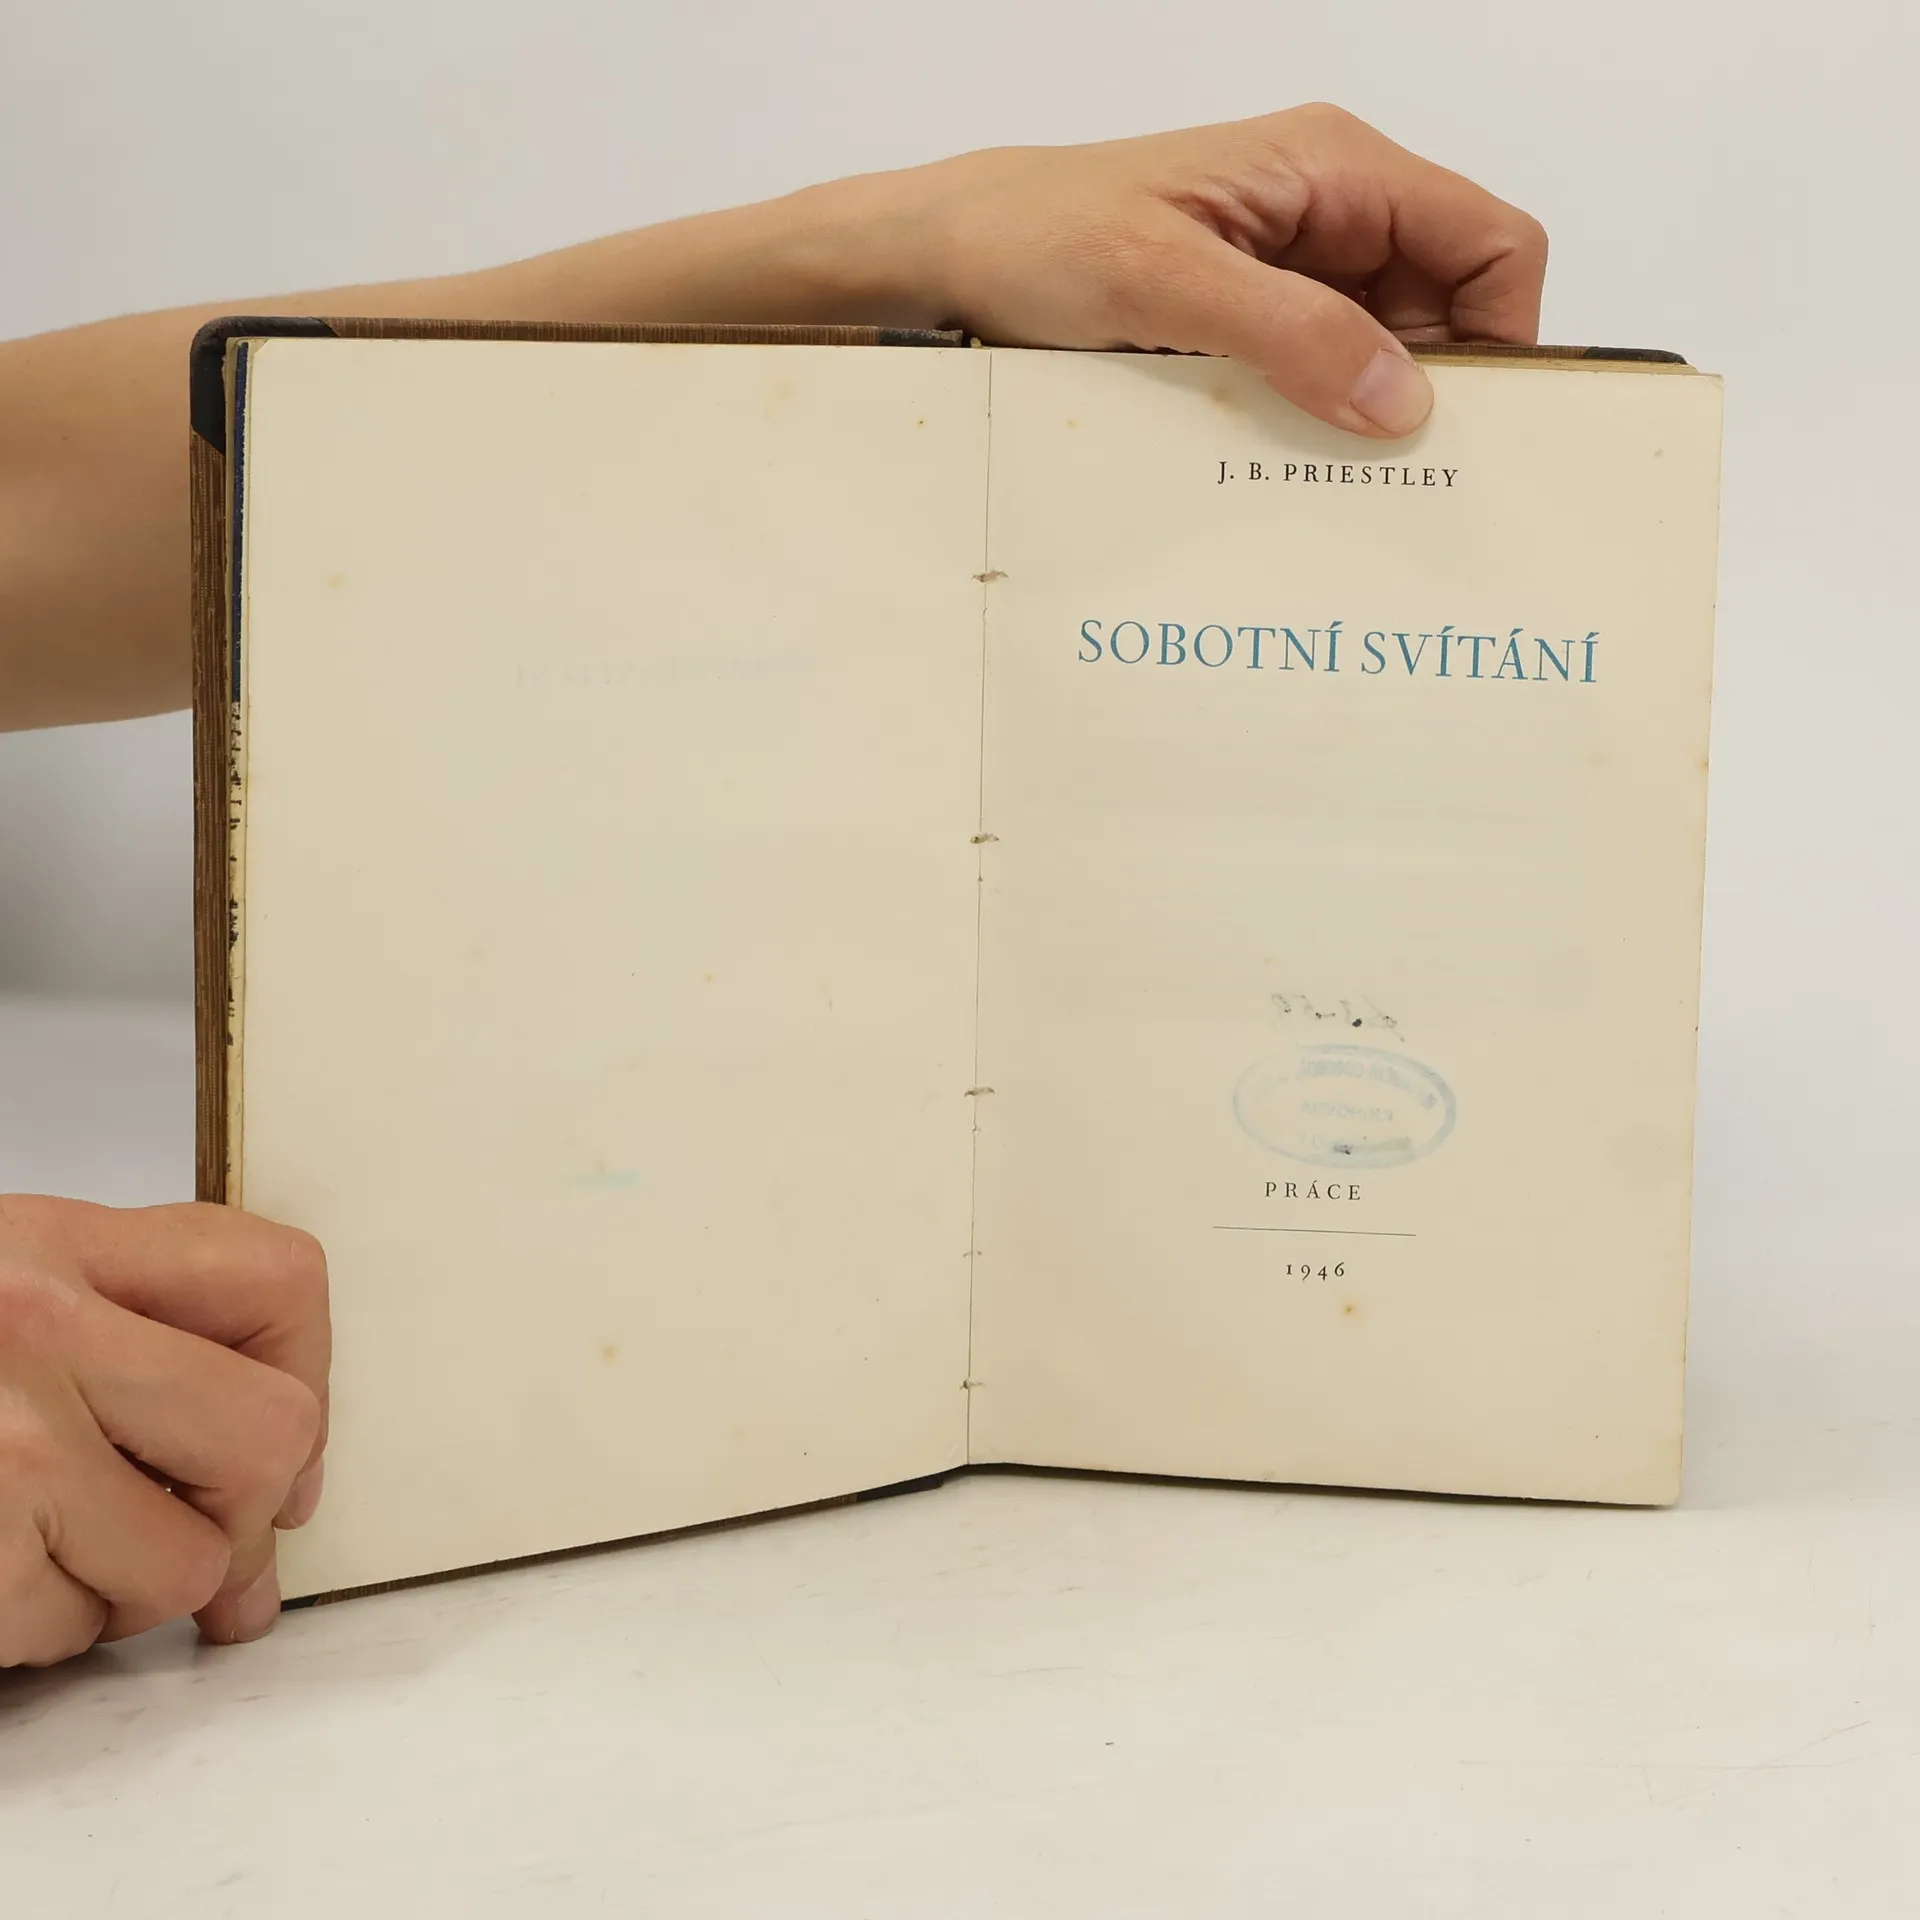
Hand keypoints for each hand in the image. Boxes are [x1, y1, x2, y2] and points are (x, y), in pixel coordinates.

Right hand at [0, 1196, 327, 1665]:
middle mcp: (37, 1328)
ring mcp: (2, 1447)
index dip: (310, 1373)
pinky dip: (41, 1632)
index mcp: (52, 1243)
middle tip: (191, 1525)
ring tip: (48, 1548)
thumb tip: (288, 1480)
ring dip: (132, 1586)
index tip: (292, 1440)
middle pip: (272, 1435)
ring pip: (184, 1562)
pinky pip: (72, 1630)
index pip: (279, 1282)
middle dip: (244, 1510)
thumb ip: (132, 1340)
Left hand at [896, 105, 1548, 437]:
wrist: (950, 254)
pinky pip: (1317, 374)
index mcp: (1333, 170)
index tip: (1464, 429)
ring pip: (1383, 351)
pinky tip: (1284, 468)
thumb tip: (1402, 399)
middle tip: (1399, 486)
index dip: (1501, 333)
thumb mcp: (1163, 282)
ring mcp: (1291, 269)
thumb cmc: (1039, 236)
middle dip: (1433, 392)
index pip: (1488, 241)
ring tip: (1334, 487)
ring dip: (1366, 416)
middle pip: (1447, 306)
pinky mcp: (1250, 318)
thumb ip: (1288, 332)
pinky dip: (1315, 421)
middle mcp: (1329, 213)